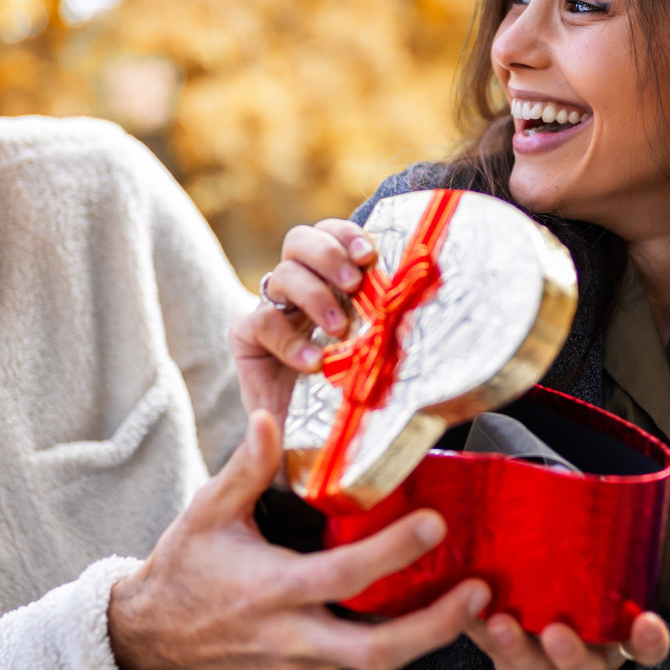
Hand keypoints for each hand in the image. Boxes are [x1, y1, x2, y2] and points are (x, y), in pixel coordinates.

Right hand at [108, 410, 489, 669]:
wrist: (153, 641)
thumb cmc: (184, 569)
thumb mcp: (205, 513)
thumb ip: (244, 469)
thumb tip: (269, 418)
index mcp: (269, 591)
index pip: (341, 577)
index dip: (391, 554)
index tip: (435, 524)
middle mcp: (291, 637)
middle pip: (375, 652)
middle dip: (435, 628)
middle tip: (482, 593)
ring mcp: (302, 664)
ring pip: (376, 663)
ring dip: (430, 637)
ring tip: (477, 601)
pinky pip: (362, 660)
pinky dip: (402, 639)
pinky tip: (433, 608)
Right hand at [228, 218, 375, 418]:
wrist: (304, 435)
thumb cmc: (346, 388)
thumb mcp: (372, 350)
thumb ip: (388, 323)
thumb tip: (422, 299)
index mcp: (327, 280)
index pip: (330, 234)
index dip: (347, 235)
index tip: (369, 255)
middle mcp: (296, 288)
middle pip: (299, 240)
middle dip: (328, 254)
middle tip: (354, 284)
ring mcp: (269, 310)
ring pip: (282, 274)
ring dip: (315, 296)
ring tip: (340, 329)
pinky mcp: (246, 338)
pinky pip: (261, 322)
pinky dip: (290, 341)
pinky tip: (314, 363)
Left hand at [468, 610, 669, 669]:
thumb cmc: (592, 634)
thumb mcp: (616, 625)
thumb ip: (623, 600)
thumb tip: (628, 544)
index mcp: (617, 649)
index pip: (645, 650)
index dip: (650, 642)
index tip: (651, 625)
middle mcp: (583, 664)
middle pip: (581, 665)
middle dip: (569, 652)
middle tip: (556, 633)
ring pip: (530, 664)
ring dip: (514, 645)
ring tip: (499, 624)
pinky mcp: (506, 665)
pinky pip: (489, 651)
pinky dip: (475, 632)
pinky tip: (465, 611)